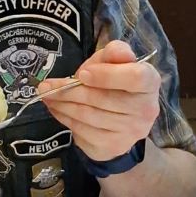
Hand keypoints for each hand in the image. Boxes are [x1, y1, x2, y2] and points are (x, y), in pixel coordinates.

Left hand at [39, 40, 159, 161]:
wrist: (120, 118)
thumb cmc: (114, 83)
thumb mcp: (111, 61)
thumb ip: (113, 53)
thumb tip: (115, 51)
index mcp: (150, 82)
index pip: (135, 77)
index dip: (106, 75)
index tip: (82, 73)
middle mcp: (146, 109)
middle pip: (102, 99)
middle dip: (68, 91)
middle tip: (45, 86)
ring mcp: (131, 132)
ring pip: (88, 116)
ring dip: (62, 104)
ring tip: (47, 95)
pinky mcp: (114, 146)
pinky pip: (83, 131)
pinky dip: (64, 119)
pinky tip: (57, 109)